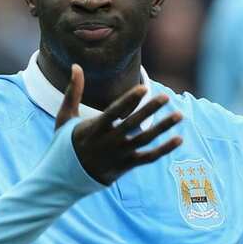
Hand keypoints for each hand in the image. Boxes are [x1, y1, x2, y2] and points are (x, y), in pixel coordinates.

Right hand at [55, 64, 182, 184]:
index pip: (114, 112)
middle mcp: (108, 141)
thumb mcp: (65, 117)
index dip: (129, 100)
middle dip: (150, 110)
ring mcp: (118, 155)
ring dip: (163, 127)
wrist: (63, 178)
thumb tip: (75, 65)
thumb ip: (73, 92)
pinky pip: (149, 157)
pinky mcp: (126, 166)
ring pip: (145, 140)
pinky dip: (164, 149)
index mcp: (94, 128)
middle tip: (166, 97)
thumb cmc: (65, 144)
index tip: (144, 88)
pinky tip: (179, 139)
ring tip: (179, 115)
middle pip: (133, 124)